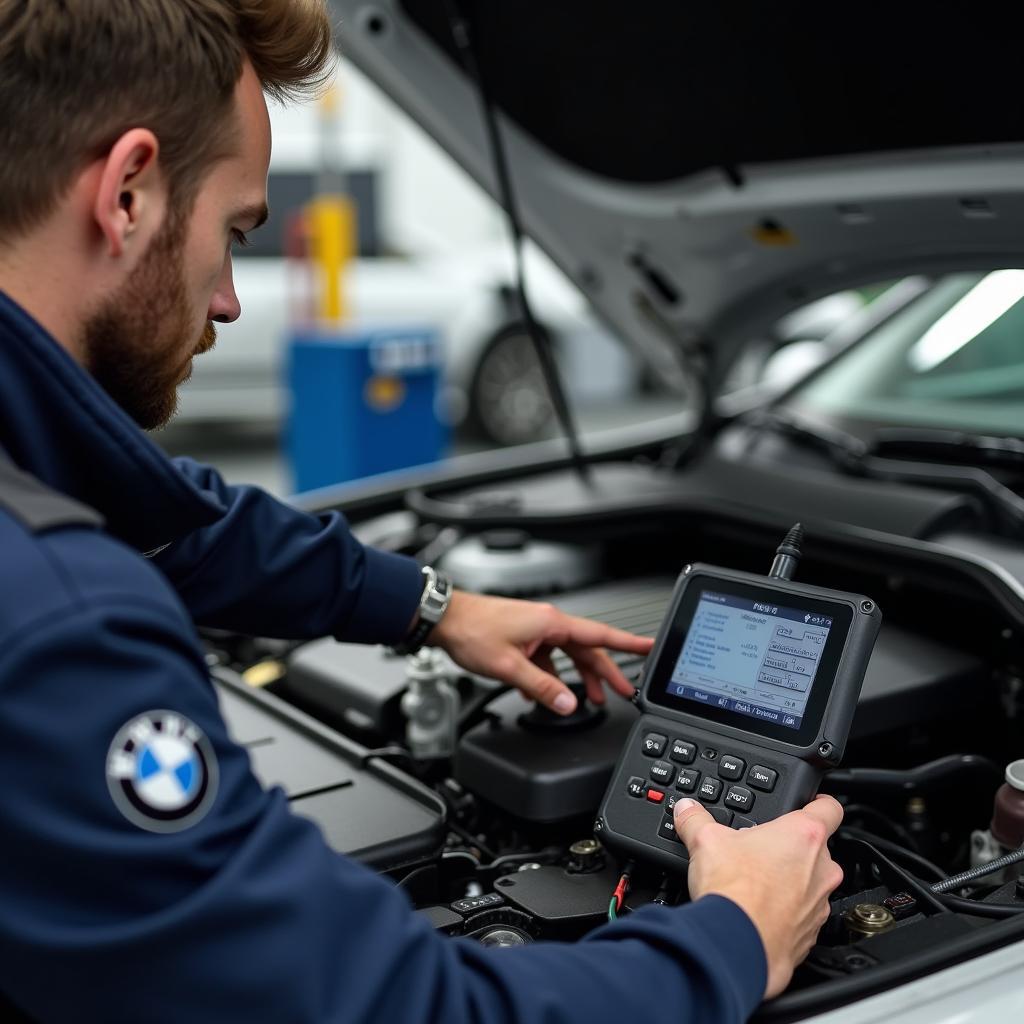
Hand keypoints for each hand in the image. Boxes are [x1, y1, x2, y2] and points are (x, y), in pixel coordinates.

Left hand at [429, 590, 653, 713]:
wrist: (444, 619)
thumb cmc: (472, 632)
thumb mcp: (508, 668)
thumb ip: (541, 688)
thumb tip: (566, 704)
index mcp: (551, 624)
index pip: (600, 634)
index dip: (628, 644)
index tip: (650, 648)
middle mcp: (547, 623)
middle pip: (586, 650)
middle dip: (606, 672)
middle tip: (624, 691)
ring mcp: (535, 630)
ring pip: (567, 655)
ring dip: (577, 677)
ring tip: (587, 700)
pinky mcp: (522, 638)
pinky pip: (546, 658)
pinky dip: (550, 676)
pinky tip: (544, 694)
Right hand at [674, 795, 843, 999]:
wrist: (737, 944)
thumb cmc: (734, 891)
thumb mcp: (706, 840)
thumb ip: (697, 819)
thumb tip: (688, 810)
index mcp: (804, 835)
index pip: (829, 807)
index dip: (819, 802)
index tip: (810, 804)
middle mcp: (821, 868)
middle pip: (817, 848)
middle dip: (792, 848)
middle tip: (761, 851)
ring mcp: (820, 903)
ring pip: (812, 883)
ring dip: (791, 881)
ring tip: (757, 884)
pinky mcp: (811, 934)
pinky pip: (804, 915)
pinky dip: (787, 912)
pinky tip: (760, 912)